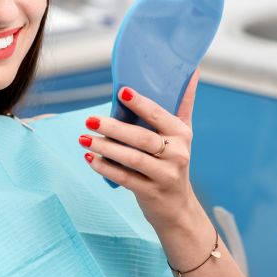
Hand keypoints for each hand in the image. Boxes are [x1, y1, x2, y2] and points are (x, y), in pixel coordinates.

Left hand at [79, 69, 200, 230]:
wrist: (178, 206)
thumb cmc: (174, 161)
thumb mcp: (183, 133)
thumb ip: (184, 102)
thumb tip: (192, 70)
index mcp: (182, 134)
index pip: (159, 115)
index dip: (141, 103)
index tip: (122, 92)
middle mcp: (177, 154)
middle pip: (142, 138)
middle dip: (114, 128)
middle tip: (90, 119)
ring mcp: (165, 175)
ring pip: (132, 159)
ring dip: (105, 148)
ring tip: (83, 138)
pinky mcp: (150, 192)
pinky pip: (125, 178)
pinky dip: (105, 168)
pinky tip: (90, 158)